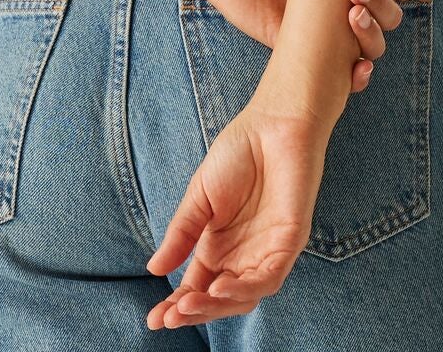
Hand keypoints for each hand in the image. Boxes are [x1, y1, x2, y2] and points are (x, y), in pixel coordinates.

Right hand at [144, 93, 328, 330]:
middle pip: (218, 298)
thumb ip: (181, 233)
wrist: (272, 124)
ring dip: (215, 305)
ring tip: (186, 305)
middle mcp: (244, 255)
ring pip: (243, 296)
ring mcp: (267, 251)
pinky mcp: (289, 242)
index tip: (153, 318)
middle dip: (193, 312)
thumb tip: (154, 270)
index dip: (177, 304)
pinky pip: (268, 278)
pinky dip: (244, 288)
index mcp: (220, 245)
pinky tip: (219, 287)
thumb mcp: (200, 196)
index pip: (197, 285)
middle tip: (167, 317)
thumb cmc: (239, 153)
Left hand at [192, 0, 421, 91]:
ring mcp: (330, 32)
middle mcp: (348, 5)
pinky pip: (341, 76)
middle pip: (388, 18)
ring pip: (372, 46)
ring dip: (372, 36)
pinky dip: (357, 77)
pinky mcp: (306, 54)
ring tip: (352, 16)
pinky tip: (359, 67)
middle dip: (383, 6)